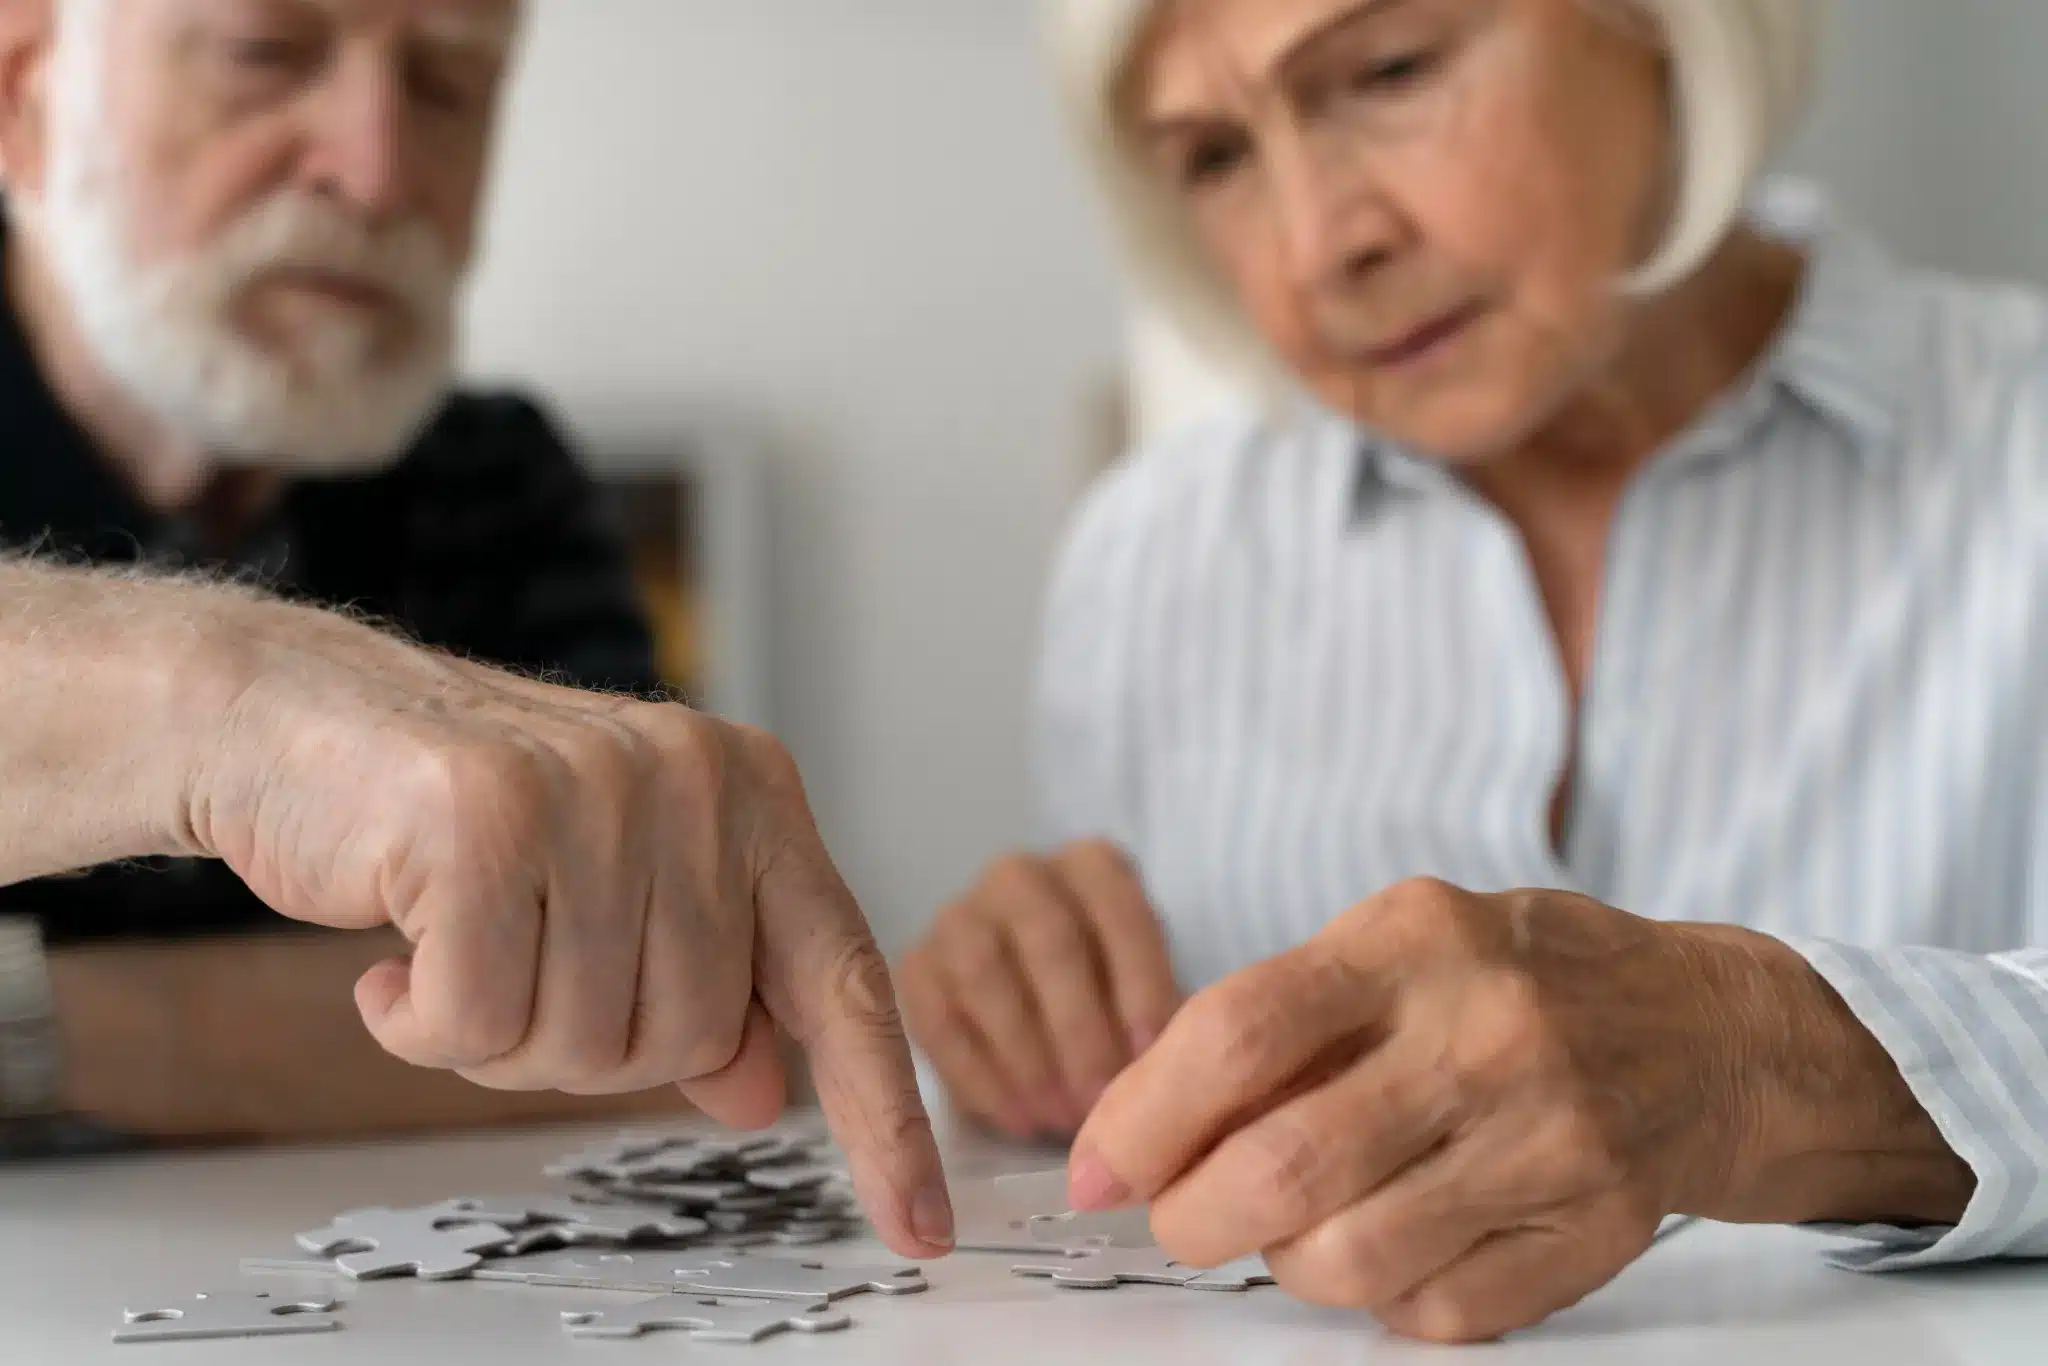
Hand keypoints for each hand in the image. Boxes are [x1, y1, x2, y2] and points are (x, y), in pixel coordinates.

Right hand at [175, 597, 950, 1255]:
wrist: (296, 717)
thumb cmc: (460, 818)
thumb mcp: (611, 893)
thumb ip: (700, 983)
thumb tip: (766, 1092)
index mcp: (750, 795)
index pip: (844, 978)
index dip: (884, 1118)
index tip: (922, 1228)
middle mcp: (694, 780)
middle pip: (689, 1038)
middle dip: (586, 1046)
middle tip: (512, 971)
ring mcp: (596, 788)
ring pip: (585, 1041)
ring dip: (495, 1038)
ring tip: (451, 949)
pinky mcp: (484, 814)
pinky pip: (478, 1021)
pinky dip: (421, 1024)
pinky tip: (392, 957)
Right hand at [901, 840, 1180, 1138]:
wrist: (1037, 1006)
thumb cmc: (1112, 1001)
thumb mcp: (1146, 991)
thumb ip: (1156, 1018)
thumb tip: (1161, 1073)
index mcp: (1092, 866)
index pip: (1119, 910)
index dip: (1138, 983)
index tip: (1151, 1056)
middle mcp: (1020, 876)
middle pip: (1049, 939)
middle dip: (1079, 1029)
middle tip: (1099, 1103)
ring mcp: (960, 915)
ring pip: (984, 973)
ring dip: (1027, 1055)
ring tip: (1060, 1118)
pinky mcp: (916, 966)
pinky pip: (938, 1019)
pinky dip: (980, 1077)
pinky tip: (1018, 1120)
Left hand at [1064, 879, 1958, 1341]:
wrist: (1709, 1031)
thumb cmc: (1512, 980)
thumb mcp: (1398, 945)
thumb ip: (1279, 1020)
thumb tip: (1135, 1129)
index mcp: (1416, 938)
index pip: (1239, 1031)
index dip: (1140, 1116)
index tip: (1092, 1171)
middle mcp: (1489, 1033)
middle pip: (1285, 1167)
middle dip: (1190, 1217)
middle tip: (1175, 1221)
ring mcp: (1553, 1138)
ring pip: (1351, 1261)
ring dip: (1283, 1264)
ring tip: (1291, 1229)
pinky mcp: (1596, 1231)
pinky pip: (1434, 1313)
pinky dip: (1380, 1299)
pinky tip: (1390, 1245)